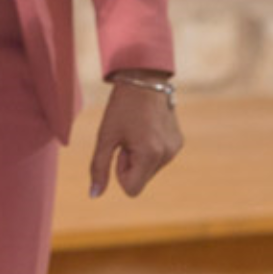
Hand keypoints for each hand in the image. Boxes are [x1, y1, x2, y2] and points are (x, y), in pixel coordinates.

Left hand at [89, 76, 182, 197]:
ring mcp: (175, 148)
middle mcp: (167, 155)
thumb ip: (99, 168)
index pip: (131, 189)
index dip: (120, 172)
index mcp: (150, 154)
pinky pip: (159, 159)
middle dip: (130, 163)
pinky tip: (147, 128)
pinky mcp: (178, 142)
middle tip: (127, 136)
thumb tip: (94, 195)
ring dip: (140, 156)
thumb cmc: (122, 106)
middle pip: (140, 179)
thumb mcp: (106, 136)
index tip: (120, 148)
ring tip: (137, 129)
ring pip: (149, 170)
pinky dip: (150, 149)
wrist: (144, 78)